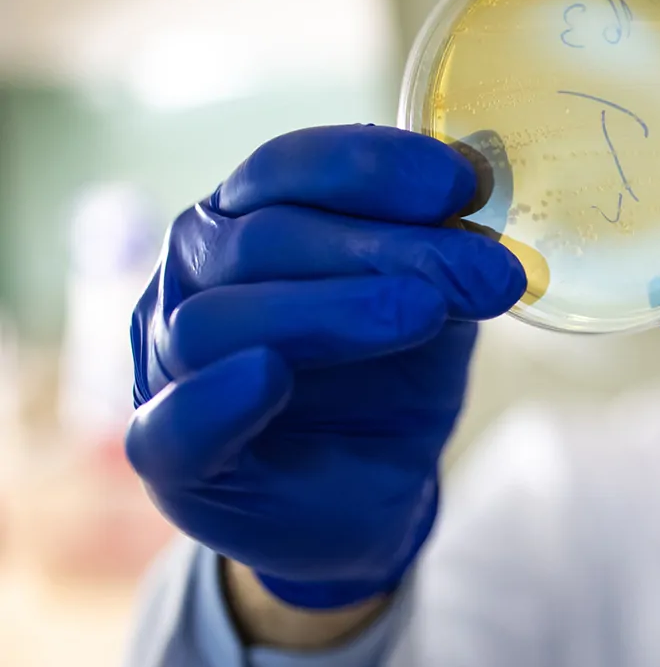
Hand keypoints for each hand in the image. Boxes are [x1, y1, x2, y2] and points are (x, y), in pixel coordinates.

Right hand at [126, 125, 525, 609]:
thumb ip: (441, 260)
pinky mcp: (167, 458)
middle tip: (484, 271)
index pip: (287, 168)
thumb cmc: (384, 387)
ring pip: (216, 320)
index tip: (462, 185)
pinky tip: (268, 377)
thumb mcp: (433, 312)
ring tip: (422, 314)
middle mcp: (194, 279)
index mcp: (247, 221)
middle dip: (386, 248)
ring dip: (328, 310)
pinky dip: (216, 398)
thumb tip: (485, 201)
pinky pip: (169, 426)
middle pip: (264, 238)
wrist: (364, 500)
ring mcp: (166, 367)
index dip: (374, 166)